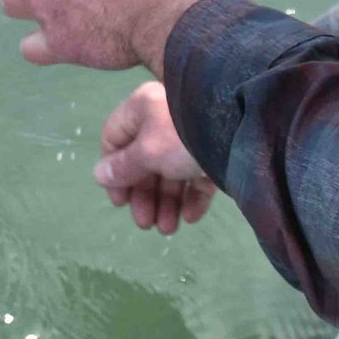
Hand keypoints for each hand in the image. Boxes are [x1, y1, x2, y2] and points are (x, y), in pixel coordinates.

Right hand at [95, 81, 216, 234]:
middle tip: (145, 223)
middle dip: (144, 196)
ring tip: (168, 229)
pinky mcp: (215, 151)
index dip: (113, 172)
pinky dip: (192, 198)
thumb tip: (100, 175)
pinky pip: (198, 177)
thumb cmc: (181, 137)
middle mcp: (165, 120)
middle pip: (144, 161)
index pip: (115, 140)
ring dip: (166, 203)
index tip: (120, 202)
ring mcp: (191, 136)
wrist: (238, 131)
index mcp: (142, 109)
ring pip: (172, 173)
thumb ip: (123, 167)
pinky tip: (191, 218)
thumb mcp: (146, 152)